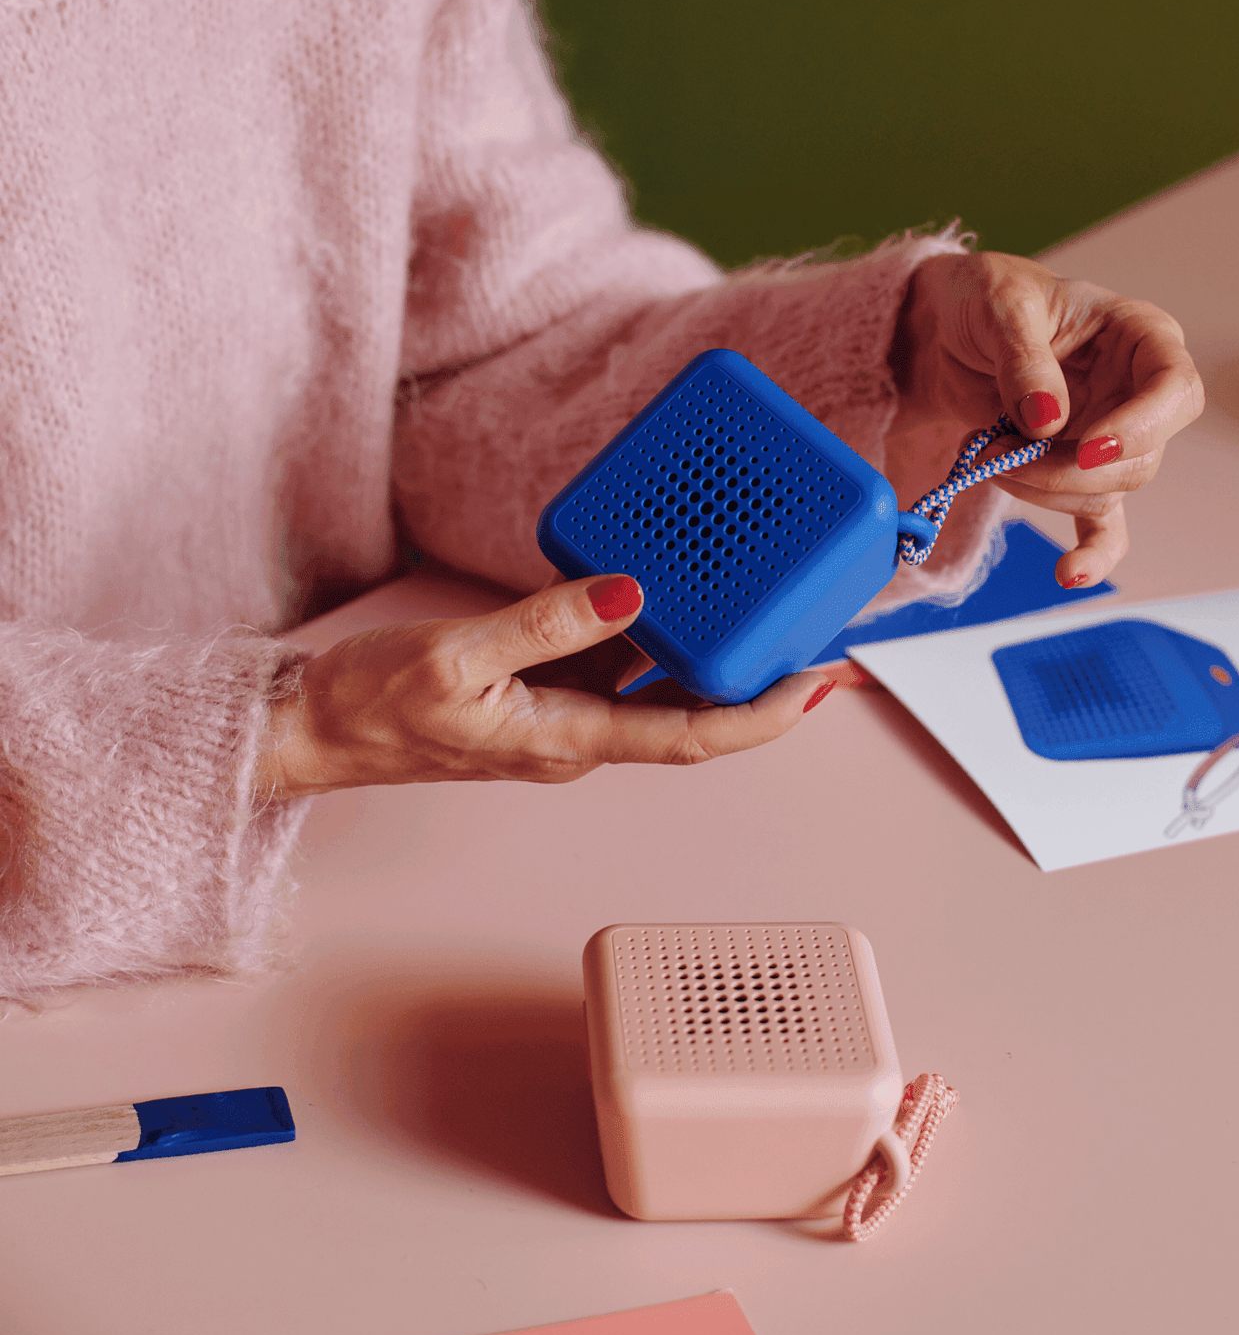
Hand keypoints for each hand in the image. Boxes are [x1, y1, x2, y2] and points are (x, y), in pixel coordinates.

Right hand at [256, 574, 836, 799]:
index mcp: (567, 742)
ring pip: (662, 692)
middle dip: (764, 689)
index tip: (819, 685)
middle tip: (825, 644)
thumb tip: (627, 593)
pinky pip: (619, 668)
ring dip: (721, 665)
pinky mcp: (543, 692)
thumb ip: (543, 626)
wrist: (317, 728)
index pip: (691, 736)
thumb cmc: (372, 706)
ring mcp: (564, 717)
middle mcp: (579, 737)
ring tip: (775, 623)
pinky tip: (677, 600)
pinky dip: (659, 638)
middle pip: (694, 717)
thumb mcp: (454, 659)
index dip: (764, 716)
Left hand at [889, 250, 1203, 587]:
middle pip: (1138, 459)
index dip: (1140, 427)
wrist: (944, 330)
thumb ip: (1024, 359)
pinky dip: (1088, 553)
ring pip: (1104, 494)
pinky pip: (1101, 526)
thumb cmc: (984, 299)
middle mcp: (1136, 392)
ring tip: (988, 455)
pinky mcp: (1075, 473)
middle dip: (1068, 470)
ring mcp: (1109, 439)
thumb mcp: (999, 305)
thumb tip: (1048, 420)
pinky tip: (1069, 575)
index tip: (1086, 446)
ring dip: (1043, 491)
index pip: (1176, 391)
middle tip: (1000, 451)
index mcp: (1139, 337)